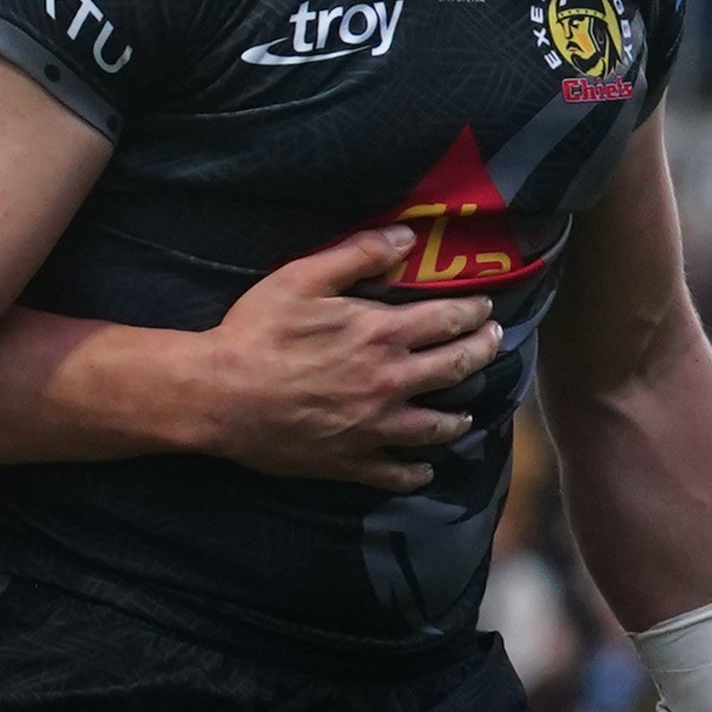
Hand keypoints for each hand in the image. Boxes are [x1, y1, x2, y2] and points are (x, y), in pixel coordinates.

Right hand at [187, 226, 499, 490]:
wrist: (219, 395)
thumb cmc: (257, 331)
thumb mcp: (302, 277)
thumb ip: (358, 254)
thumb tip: (406, 238)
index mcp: (382, 334)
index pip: (448, 320)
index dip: (473, 312)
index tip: (484, 307)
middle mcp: (391, 382)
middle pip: (456, 368)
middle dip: (481, 352)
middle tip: (492, 343)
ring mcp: (375, 428)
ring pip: (437, 427)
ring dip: (458, 417)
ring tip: (465, 412)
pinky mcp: (352, 462)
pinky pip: (397, 474)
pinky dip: (417, 472)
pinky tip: (424, 468)